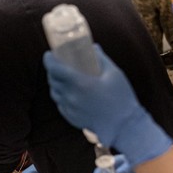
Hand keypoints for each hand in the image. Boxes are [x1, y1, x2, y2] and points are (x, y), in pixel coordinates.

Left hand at [44, 45, 172, 165]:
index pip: (55, 69)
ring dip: (55, 83)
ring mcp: (70, 109)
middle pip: (52, 80)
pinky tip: (69, 93)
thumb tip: (94, 47)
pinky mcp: (71, 118)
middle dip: (52, 70)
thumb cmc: (121, 97)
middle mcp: (71, 96)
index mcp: (80, 83)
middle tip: (57, 64)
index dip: (48, 60)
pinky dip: (61, 96)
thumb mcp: (114, 73)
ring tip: (62, 78)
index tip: (49, 54)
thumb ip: (102, 58)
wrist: (123, 126)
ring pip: (54, 93)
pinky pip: (60, 104)